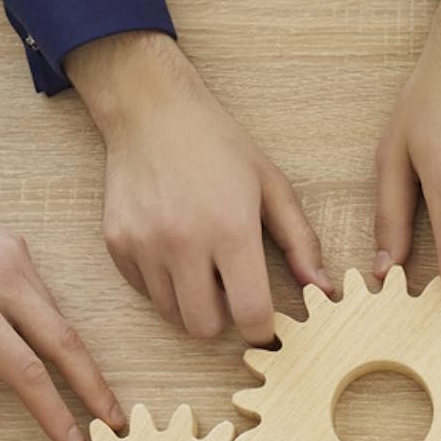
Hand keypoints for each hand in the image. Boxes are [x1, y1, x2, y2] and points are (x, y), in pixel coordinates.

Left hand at [0, 165, 124, 440]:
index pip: (25, 370)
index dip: (54, 410)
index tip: (75, 440)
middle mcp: (1, 280)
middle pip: (65, 343)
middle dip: (94, 387)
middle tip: (115, 422)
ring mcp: (14, 259)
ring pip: (59, 319)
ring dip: (77, 361)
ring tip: (90, 395)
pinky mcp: (18, 248)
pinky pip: (44, 298)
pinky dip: (52, 330)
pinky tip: (51, 352)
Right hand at [65, 33, 330, 344]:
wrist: (151, 110)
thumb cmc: (218, 146)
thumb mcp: (271, 186)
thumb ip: (300, 241)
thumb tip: (323, 289)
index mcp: (231, 229)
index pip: (250, 314)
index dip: (262, 329)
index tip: (264, 322)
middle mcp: (184, 243)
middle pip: (204, 327)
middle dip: (223, 318)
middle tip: (228, 288)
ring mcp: (145, 245)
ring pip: (172, 314)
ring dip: (190, 302)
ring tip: (200, 265)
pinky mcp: (118, 244)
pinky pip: (144, 291)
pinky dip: (162, 283)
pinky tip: (172, 249)